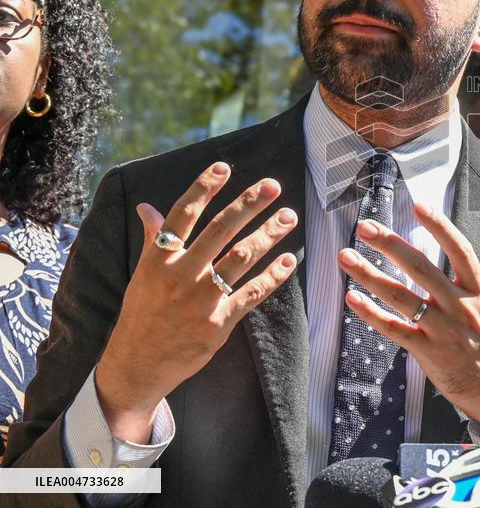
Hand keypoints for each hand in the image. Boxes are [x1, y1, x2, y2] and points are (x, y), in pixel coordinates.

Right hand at [95, 162, 298, 442]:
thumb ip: (153, 238)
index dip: (203, 189)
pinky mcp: (217, 323)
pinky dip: (272, 277)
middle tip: (273, 186)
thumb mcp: (143, 275)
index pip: (182, 215)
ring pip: (241, 258)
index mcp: (158, 259)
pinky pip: (251, 294)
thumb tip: (148, 206)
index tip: (224, 167)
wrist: (135, 367)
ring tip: (288, 216)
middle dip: (248, 205)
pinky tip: (288, 261)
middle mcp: (179, 275)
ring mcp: (200, 300)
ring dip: (268, 234)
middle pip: (219, 230)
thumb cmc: (141, 315)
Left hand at [338, 202, 479, 437]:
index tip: (418, 205)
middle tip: (365, 226)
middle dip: (391, 245)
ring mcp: (442, 331)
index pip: (460, 250)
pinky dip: (372, 315)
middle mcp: (460, 307)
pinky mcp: (428, 354)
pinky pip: (395, 331)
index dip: (439, 227)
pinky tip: (352, 299)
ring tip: (346, 257)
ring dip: (371, 276)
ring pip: (402, 298)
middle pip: (422, 269)